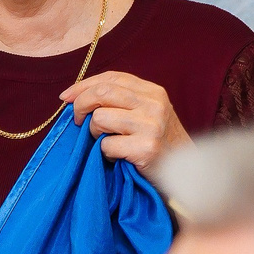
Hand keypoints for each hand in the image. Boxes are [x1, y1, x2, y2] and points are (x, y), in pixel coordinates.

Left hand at [63, 72, 186, 169]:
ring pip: (100, 118)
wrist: (187, 175)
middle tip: (76, 121)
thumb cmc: (161, 145)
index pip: (112, 78)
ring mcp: (151, 126)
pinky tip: (117, 157)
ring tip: (105, 142)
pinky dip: (105, 154)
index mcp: (153, 92)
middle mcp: (154, 104)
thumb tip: (76, 96)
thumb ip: (123, 101)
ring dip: (94, 133)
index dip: (84, 85)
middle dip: (80, 105)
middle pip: (102, 93)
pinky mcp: (146, 149)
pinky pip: (106, 145)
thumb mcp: (149, 114)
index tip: (66, 97)